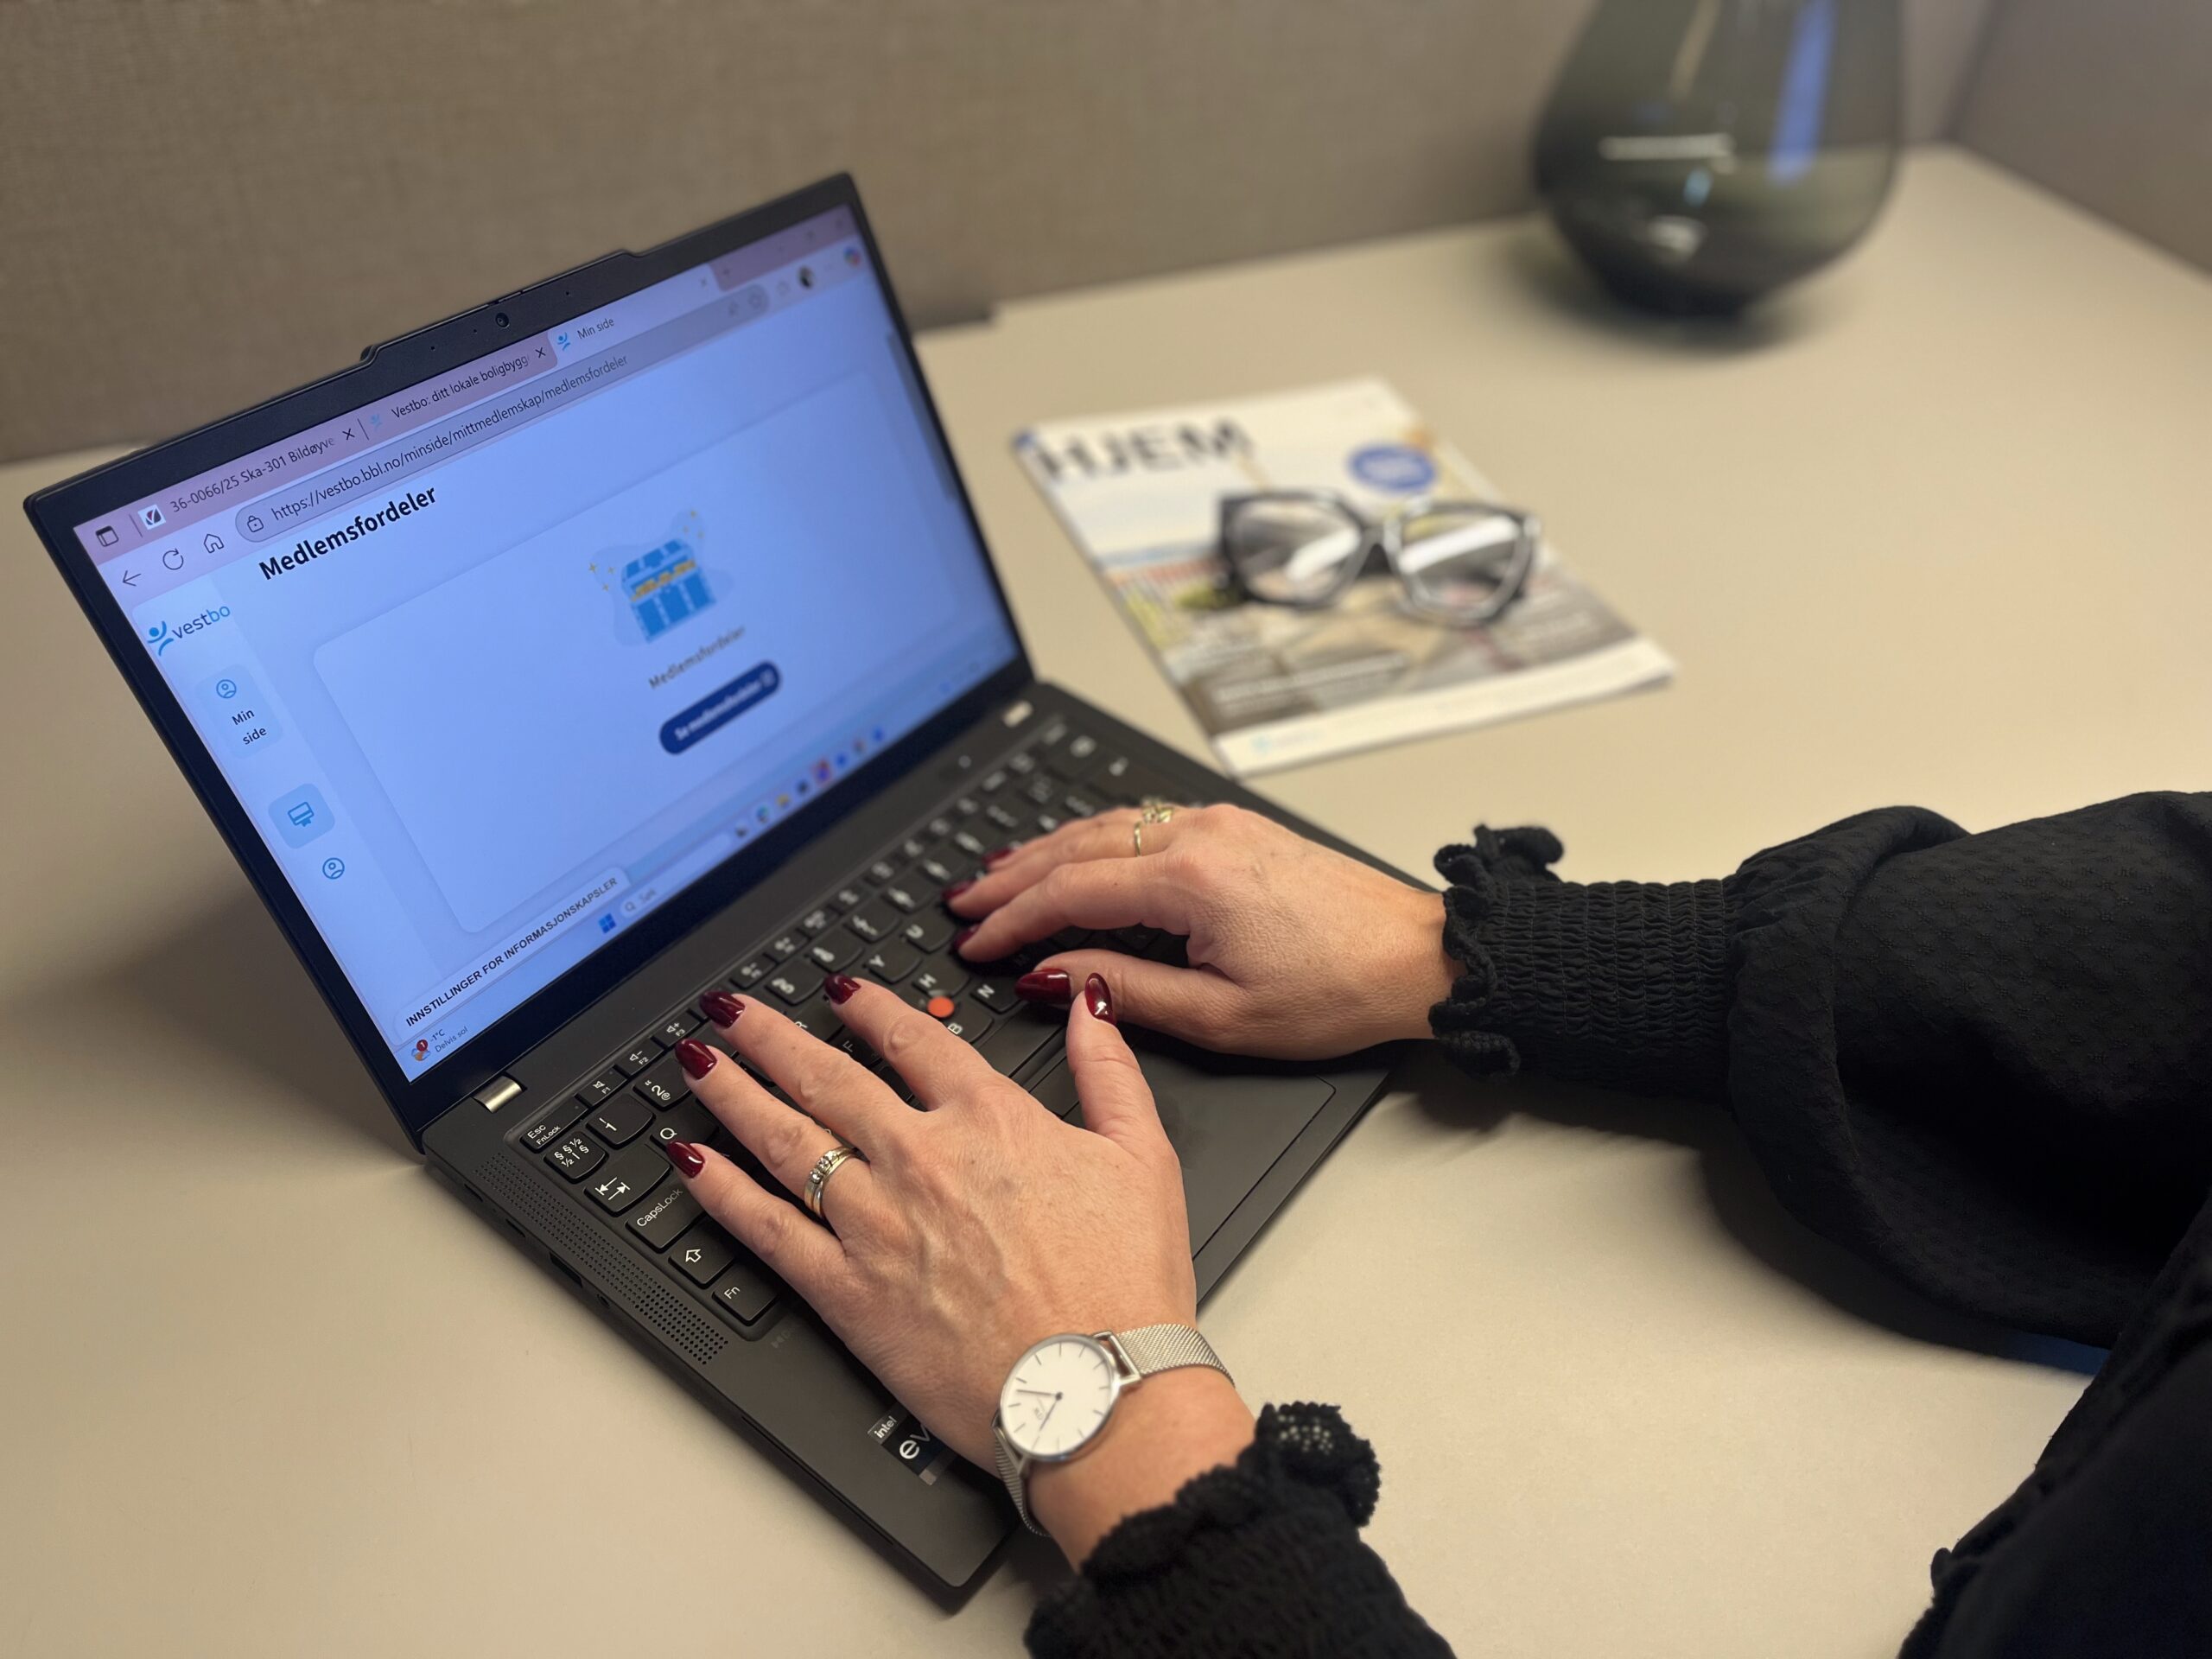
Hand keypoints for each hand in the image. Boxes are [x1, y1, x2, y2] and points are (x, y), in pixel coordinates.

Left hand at [665, 979, 1254, 1560]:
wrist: (1098, 1392)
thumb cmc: (1125, 1290)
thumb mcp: (1144, 1156)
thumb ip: (1109, 1068)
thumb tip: (1087, 1003)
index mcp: (991, 1120)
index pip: (913, 1039)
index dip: (868, 1006)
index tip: (838, 989)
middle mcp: (921, 1159)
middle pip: (827, 1076)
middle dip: (771, 1034)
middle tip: (733, 1010)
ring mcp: (876, 1223)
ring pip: (784, 1138)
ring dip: (733, 1091)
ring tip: (698, 1061)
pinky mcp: (847, 1291)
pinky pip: (766, 1229)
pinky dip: (720, 1190)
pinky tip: (690, 1162)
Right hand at [948, 803, 1457, 1060]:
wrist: (1418, 957)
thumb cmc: (1337, 991)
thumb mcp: (1221, 1016)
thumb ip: (1124, 991)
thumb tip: (1052, 975)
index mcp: (1190, 881)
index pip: (1069, 891)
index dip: (1011, 919)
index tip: (973, 944)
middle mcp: (1199, 837)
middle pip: (1076, 847)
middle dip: (1011, 876)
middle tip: (961, 902)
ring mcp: (1219, 824)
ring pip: (1106, 826)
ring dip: (1046, 851)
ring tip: (998, 875)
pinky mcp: (1236, 828)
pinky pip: (1142, 822)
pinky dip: (1092, 839)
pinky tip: (1073, 853)